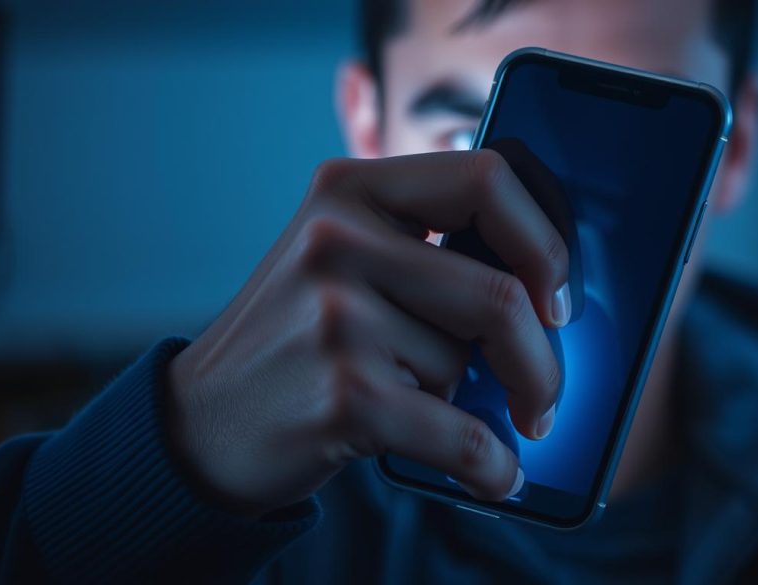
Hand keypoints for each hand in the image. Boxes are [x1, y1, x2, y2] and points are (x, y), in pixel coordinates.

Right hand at [166, 150, 569, 516]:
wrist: (202, 423)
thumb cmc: (298, 339)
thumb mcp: (344, 260)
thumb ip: (428, 248)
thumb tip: (547, 284)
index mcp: (349, 187)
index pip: (487, 177)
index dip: (544, 239)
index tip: (556, 296)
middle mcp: (336, 238)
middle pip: (501, 293)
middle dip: (540, 361)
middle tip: (544, 395)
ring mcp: (336, 316)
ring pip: (468, 366)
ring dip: (468, 403)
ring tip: (432, 412)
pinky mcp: (344, 393)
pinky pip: (461, 435)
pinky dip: (491, 466)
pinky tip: (495, 475)